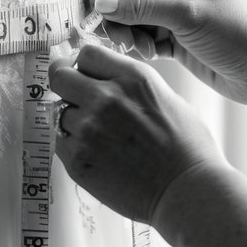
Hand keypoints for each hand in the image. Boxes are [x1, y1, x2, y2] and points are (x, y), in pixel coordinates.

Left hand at [49, 43, 225, 225]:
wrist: (187, 192)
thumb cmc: (187, 149)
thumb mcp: (166, 97)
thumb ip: (131, 85)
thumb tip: (106, 79)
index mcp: (132, 77)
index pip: (86, 54)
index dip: (83, 64)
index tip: (83, 74)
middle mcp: (106, 97)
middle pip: (60, 76)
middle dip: (65, 84)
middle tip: (73, 96)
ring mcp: (88, 129)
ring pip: (59, 111)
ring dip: (72, 120)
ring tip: (97, 136)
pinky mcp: (78, 159)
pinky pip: (61, 142)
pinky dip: (73, 146)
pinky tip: (97, 155)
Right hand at [90, 0, 246, 108]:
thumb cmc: (241, 33)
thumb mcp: (188, 16)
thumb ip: (141, 8)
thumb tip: (102, 3)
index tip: (100, 2)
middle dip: (117, 8)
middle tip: (115, 33)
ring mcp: (172, 3)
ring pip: (128, 9)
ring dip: (126, 29)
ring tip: (140, 48)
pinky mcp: (172, 30)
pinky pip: (139, 30)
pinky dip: (138, 42)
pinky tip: (152, 53)